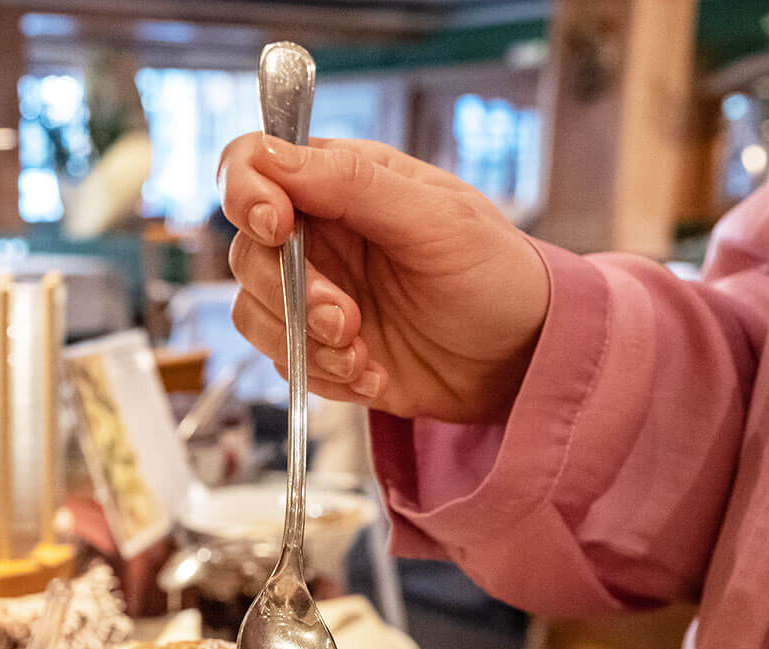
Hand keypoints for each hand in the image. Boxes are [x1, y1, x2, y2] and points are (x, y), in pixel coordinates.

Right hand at [218, 134, 549, 422]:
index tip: (277, 226)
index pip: (254, 164)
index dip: (247, 192)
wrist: (521, 361)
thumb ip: (352, 182)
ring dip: (305, 342)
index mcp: (341, 181)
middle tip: (346, 318)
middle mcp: (318, 233)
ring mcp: (312, 292)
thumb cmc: (496, 276)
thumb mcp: (436, 219)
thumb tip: (272, 154)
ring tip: (363, 353)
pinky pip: (282, 360)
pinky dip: (323, 374)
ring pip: (253, 311)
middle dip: (292, 293)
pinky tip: (372, 372)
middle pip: (248, 251)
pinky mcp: (316, 347)